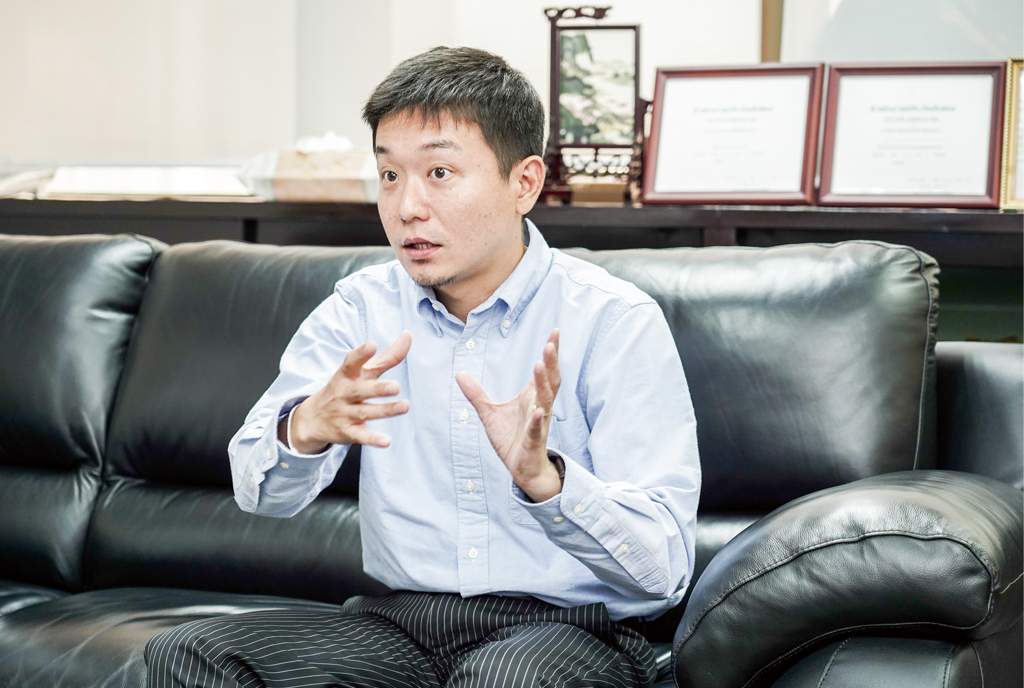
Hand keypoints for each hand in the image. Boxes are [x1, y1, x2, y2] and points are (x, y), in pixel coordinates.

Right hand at [283, 332, 411, 453]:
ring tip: (404, 406)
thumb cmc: (347, 388)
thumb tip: (408, 335)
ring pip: (365, 412)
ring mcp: (345, 413)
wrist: (313, 418)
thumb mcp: (363, 372)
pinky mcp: (348, 432)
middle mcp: (345, 393)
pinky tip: (386, 442)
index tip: (372, 345)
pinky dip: (372, 440)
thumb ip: (388, 356)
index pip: (351, 362)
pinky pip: (360, 436)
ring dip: (385, 410)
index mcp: (347, 375)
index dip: (361, 353)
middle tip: (396, 386)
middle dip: (378, 388)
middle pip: (360, 390)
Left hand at [456, 329, 561, 501]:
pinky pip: (537, 429)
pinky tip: (539, 411)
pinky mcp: (534, 440)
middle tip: (551, 343)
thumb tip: (459, 373)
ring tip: (540, 364)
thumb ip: (476, 394)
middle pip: (549, 380)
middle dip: (551, 362)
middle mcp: (539, 406)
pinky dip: (539, 420)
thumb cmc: (512, 439)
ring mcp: (539, 423)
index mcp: (532, 397)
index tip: (555, 331)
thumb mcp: (489, 413)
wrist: (521, 468)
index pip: (544, 370)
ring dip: (543, 383)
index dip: (550, 352)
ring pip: (545, 400)